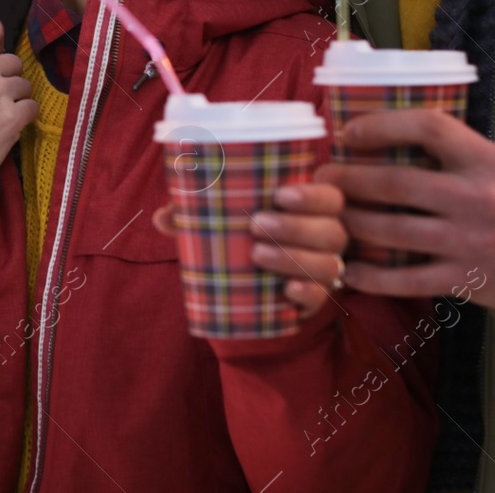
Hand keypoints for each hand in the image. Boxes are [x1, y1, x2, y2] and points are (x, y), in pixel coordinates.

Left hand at [152, 183, 347, 318]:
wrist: (247, 284)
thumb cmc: (239, 237)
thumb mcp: (219, 221)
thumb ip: (193, 214)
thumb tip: (162, 217)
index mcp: (310, 209)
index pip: (330, 196)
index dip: (313, 195)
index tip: (280, 194)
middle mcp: (324, 238)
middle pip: (332, 231)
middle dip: (296, 226)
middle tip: (255, 225)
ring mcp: (322, 270)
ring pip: (328, 264)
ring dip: (295, 257)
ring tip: (257, 254)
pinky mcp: (314, 299)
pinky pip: (321, 299)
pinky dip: (306, 293)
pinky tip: (287, 290)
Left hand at [315, 109, 494, 312]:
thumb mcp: (490, 161)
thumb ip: (446, 148)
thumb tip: (375, 127)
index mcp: (483, 158)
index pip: (429, 128)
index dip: (383, 125)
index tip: (348, 132)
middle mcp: (475, 197)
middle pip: (396, 184)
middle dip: (348, 180)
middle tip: (320, 179)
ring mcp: (468, 241)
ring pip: (392, 231)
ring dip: (350, 223)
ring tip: (325, 217)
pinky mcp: (463, 279)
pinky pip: (405, 279)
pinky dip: (370, 276)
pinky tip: (346, 269)